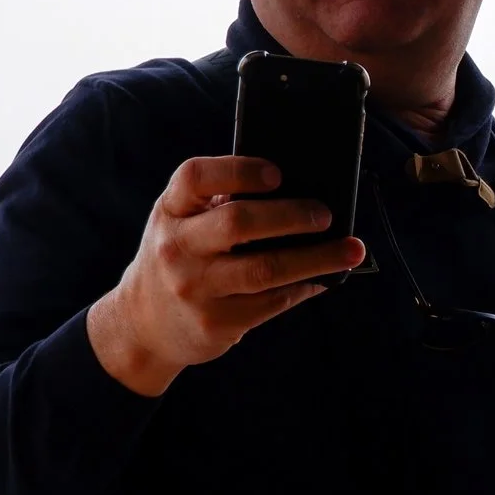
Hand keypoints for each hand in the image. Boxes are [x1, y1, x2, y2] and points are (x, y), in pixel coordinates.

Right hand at [86, 156, 363, 396]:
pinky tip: (323, 278)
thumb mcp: (184, 224)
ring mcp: (194, 287)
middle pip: (238, 222)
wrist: (143, 324)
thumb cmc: (181, 258)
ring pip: (265, 268)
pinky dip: (303, 287)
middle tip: (325, 214)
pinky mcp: (215, 322)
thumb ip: (222, 205)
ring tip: (351, 250)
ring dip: (317, 258)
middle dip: (291, 215)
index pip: (196, 177)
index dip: (239, 170)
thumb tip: (304, 195)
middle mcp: (176, 246)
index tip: (279, 173)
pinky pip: (271, 302)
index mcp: (171, 210)